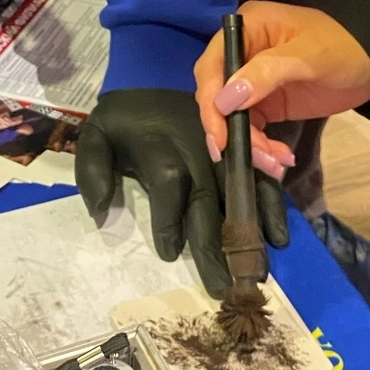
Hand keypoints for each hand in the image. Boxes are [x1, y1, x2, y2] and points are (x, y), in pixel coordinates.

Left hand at [75, 87, 288, 297]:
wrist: (153, 82)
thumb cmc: (125, 120)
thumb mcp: (96, 135)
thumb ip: (91, 171)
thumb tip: (102, 211)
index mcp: (161, 148)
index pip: (168, 188)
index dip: (168, 223)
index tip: (169, 254)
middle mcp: (198, 151)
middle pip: (209, 201)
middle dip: (216, 247)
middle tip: (223, 288)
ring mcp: (224, 149)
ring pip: (239, 193)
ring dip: (249, 232)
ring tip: (257, 271)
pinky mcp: (240, 148)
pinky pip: (260, 178)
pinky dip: (272, 207)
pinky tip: (278, 237)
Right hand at [194, 1, 369, 165]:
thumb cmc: (345, 47)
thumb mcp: (309, 56)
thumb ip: (266, 73)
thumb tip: (225, 100)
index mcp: (248, 28)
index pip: (212, 66)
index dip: (211, 102)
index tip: (221, 135)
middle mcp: (244, 52)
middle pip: (217, 95)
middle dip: (231, 129)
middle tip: (252, 156)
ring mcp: (254, 79)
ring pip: (233, 118)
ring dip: (249, 144)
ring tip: (275, 162)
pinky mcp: (268, 102)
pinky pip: (252, 128)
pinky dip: (262, 146)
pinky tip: (281, 158)